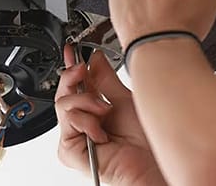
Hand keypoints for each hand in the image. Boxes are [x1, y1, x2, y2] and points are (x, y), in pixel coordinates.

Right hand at [55, 45, 165, 185]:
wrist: (152, 167)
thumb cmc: (147, 143)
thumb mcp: (125, 100)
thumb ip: (105, 80)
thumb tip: (93, 58)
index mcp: (93, 111)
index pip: (76, 85)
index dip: (71, 66)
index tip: (71, 49)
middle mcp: (82, 123)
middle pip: (64, 92)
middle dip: (74, 78)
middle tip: (81, 69)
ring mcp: (75, 137)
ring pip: (63, 104)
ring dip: (86, 103)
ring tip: (105, 111)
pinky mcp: (69, 151)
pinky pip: (68, 122)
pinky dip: (86, 121)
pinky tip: (101, 132)